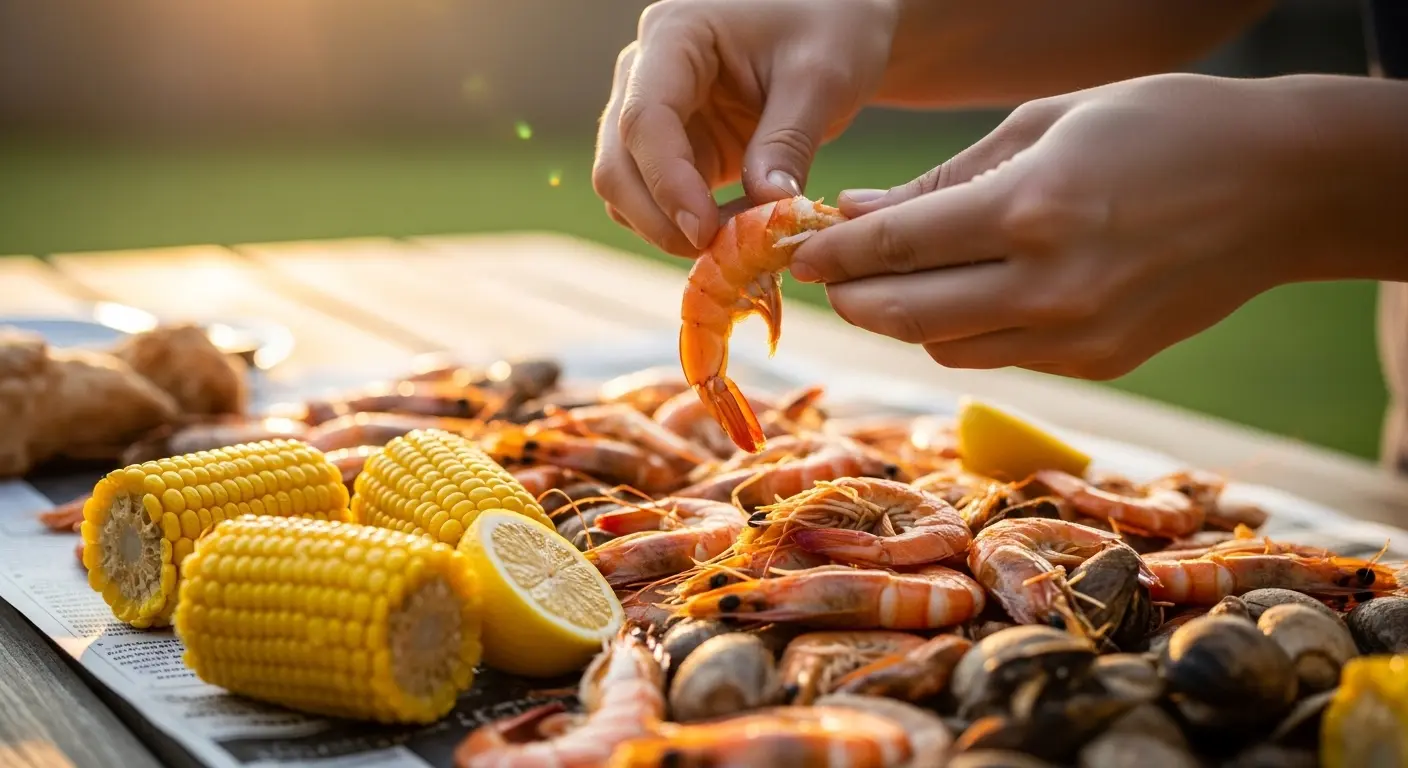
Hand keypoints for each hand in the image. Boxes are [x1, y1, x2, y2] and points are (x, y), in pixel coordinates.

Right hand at [592, 0, 897, 256]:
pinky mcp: (674, 146)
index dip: (666, 182)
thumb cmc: (831, 28)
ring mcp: (653, 111)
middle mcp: (646, 72)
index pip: (644, 118)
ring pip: (626, 187)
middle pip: (617, 161)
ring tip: (732, 246)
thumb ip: (788, 142)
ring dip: (665, 227)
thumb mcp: (821, 78)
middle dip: (656, 217)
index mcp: (674, 36)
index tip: (702, 231)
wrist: (837, 25)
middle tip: (713, 254)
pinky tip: (732, 234)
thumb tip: (766, 211)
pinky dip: (683, 226)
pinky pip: (655, 198)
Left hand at [791, 73, 1329, 379]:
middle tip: (829, 276)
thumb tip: (859, 211)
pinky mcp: (1100, 363)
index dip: (833, 253)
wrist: (1280, 187)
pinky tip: (964, 294)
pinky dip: (966, 330)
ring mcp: (1077, 336)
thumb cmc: (1159, 127)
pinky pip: (1001, 357)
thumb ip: (943, 180)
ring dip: (904, 320)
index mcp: (1031, 210)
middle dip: (852, 298)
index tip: (798, 250)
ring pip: (946, 348)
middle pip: (906, 315)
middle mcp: (1050, 286)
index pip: (896, 246)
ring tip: (892, 282)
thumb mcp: (1043, 125)